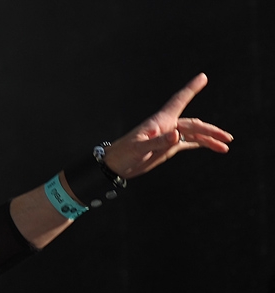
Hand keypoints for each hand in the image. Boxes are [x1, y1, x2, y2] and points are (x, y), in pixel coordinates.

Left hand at [104, 73, 232, 178]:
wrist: (115, 167)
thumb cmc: (123, 154)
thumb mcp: (139, 148)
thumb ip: (158, 142)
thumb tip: (177, 135)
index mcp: (160, 121)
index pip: (178, 100)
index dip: (190, 89)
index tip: (203, 77)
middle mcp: (167, 127)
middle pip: (194, 124)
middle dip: (211, 130)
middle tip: (227, 138)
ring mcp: (169, 137)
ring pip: (194, 134)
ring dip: (209, 139)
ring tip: (225, 147)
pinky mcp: (168, 148)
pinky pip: (189, 143)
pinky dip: (201, 144)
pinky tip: (213, 147)